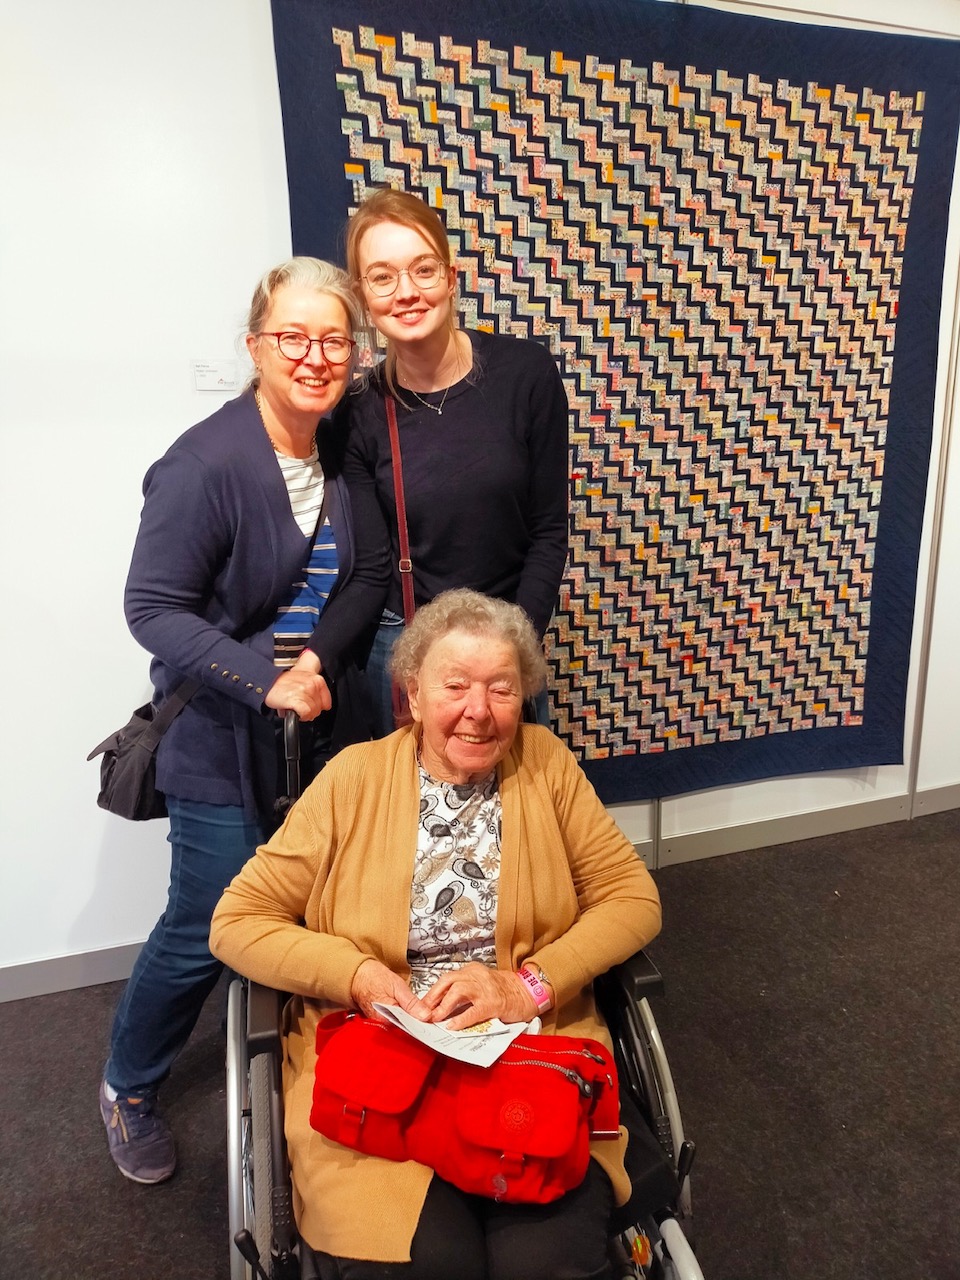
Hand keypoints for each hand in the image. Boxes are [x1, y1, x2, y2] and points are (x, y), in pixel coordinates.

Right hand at [264, 665, 330, 720]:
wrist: (266, 683)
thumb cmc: (282, 680)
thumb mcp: (301, 668)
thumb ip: (313, 665)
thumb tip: (318, 665)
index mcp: (317, 678)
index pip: (327, 702)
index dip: (317, 706)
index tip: (308, 703)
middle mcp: (312, 684)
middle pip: (319, 709)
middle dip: (309, 710)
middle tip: (298, 703)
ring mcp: (305, 692)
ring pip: (313, 713)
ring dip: (303, 714)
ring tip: (294, 706)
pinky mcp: (297, 701)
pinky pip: (306, 714)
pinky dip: (300, 716)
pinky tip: (293, 710)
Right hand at [351, 959, 429, 1021]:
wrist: (358, 975)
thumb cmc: (374, 978)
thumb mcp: (397, 986)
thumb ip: (411, 1003)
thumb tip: (425, 1016)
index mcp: (385, 1018)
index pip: (408, 1028)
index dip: (421, 1025)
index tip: (431, 1020)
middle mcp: (382, 1025)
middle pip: (405, 1029)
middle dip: (418, 1024)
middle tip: (428, 1016)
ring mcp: (381, 1024)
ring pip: (402, 1026)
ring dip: (412, 1021)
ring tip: (420, 1014)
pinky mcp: (382, 1020)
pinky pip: (397, 1023)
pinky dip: (405, 1019)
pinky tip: (411, 1014)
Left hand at [420, 962, 537, 1030]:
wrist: (527, 993)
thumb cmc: (503, 991)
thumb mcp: (482, 983)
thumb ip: (464, 990)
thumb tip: (441, 1005)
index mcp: (472, 970)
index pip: (447, 978)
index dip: (433, 991)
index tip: (423, 1003)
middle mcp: (477, 975)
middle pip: (448, 980)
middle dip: (433, 996)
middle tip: (424, 1010)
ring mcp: (485, 989)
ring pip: (457, 991)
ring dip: (443, 1005)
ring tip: (435, 1018)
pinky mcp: (493, 1004)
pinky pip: (472, 1011)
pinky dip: (460, 1019)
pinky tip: (452, 1026)